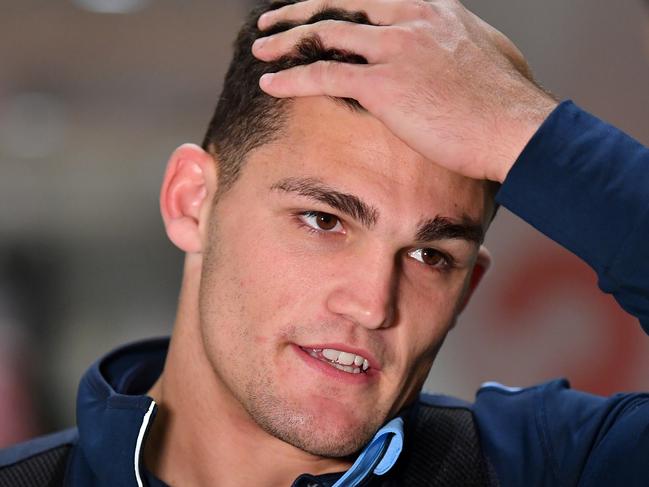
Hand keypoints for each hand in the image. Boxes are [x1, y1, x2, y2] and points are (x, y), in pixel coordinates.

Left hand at [252, 0, 557, 181]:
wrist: (519, 129)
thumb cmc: (508, 104)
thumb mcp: (487, 55)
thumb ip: (458, 46)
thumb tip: (453, 53)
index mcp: (434, 9)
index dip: (339, 4)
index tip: (319, 13)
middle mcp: (411, 18)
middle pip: (341, 4)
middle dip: (301, 12)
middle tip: (272, 21)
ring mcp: (396, 47)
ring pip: (325, 33)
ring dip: (286, 41)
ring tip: (260, 50)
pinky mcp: (385, 83)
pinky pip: (324, 75)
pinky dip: (292, 77)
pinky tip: (269, 82)